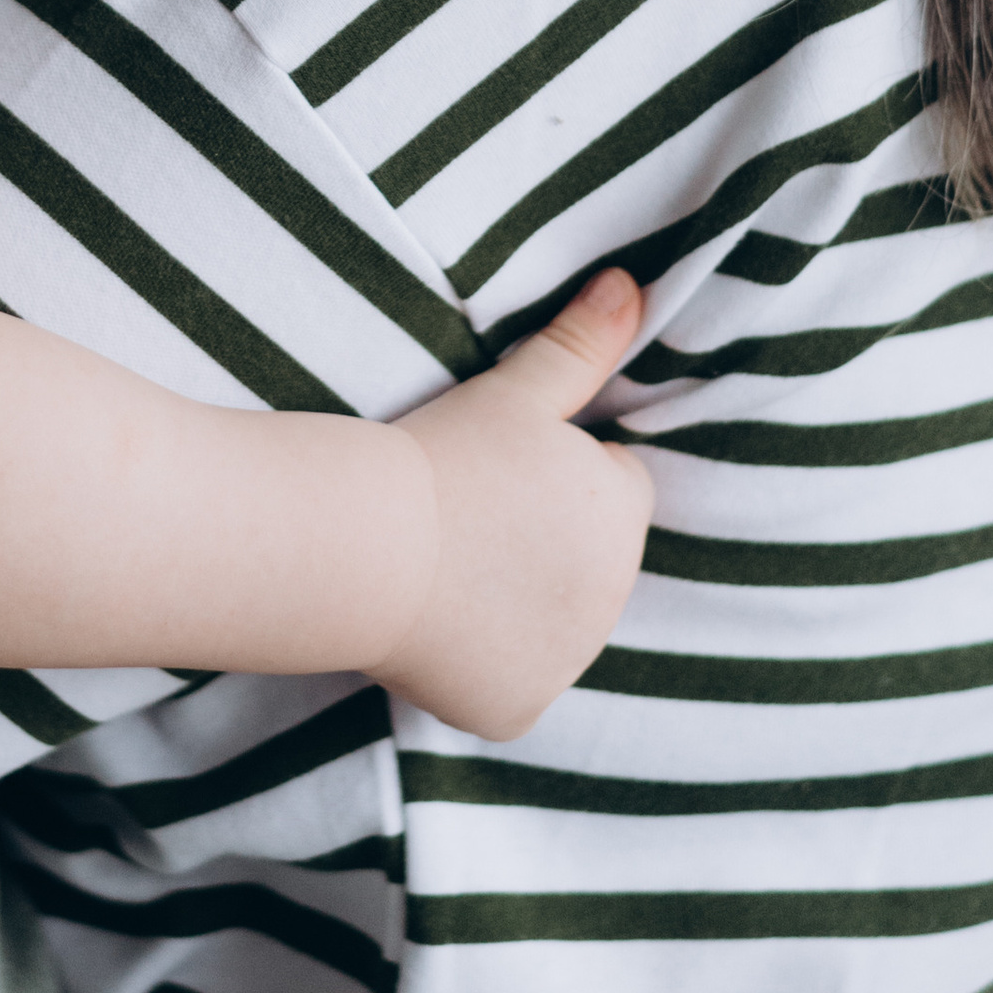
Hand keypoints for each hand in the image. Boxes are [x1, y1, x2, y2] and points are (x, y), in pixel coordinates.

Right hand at [370, 269, 654, 740]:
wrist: (361, 546)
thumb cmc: (439, 455)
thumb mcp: (516, 391)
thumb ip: (582, 343)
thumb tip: (631, 284)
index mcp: (622, 514)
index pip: (612, 487)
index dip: (556, 474)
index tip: (500, 470)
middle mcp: (611, 597)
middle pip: (587, 559)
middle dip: (546, 541)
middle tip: (471, 517)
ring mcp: (566, 661)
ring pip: (552, 620)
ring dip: (519, 601)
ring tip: (451, 566)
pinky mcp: (517, 708)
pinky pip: (513, 680)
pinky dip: (483, 663)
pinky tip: (441, 626)